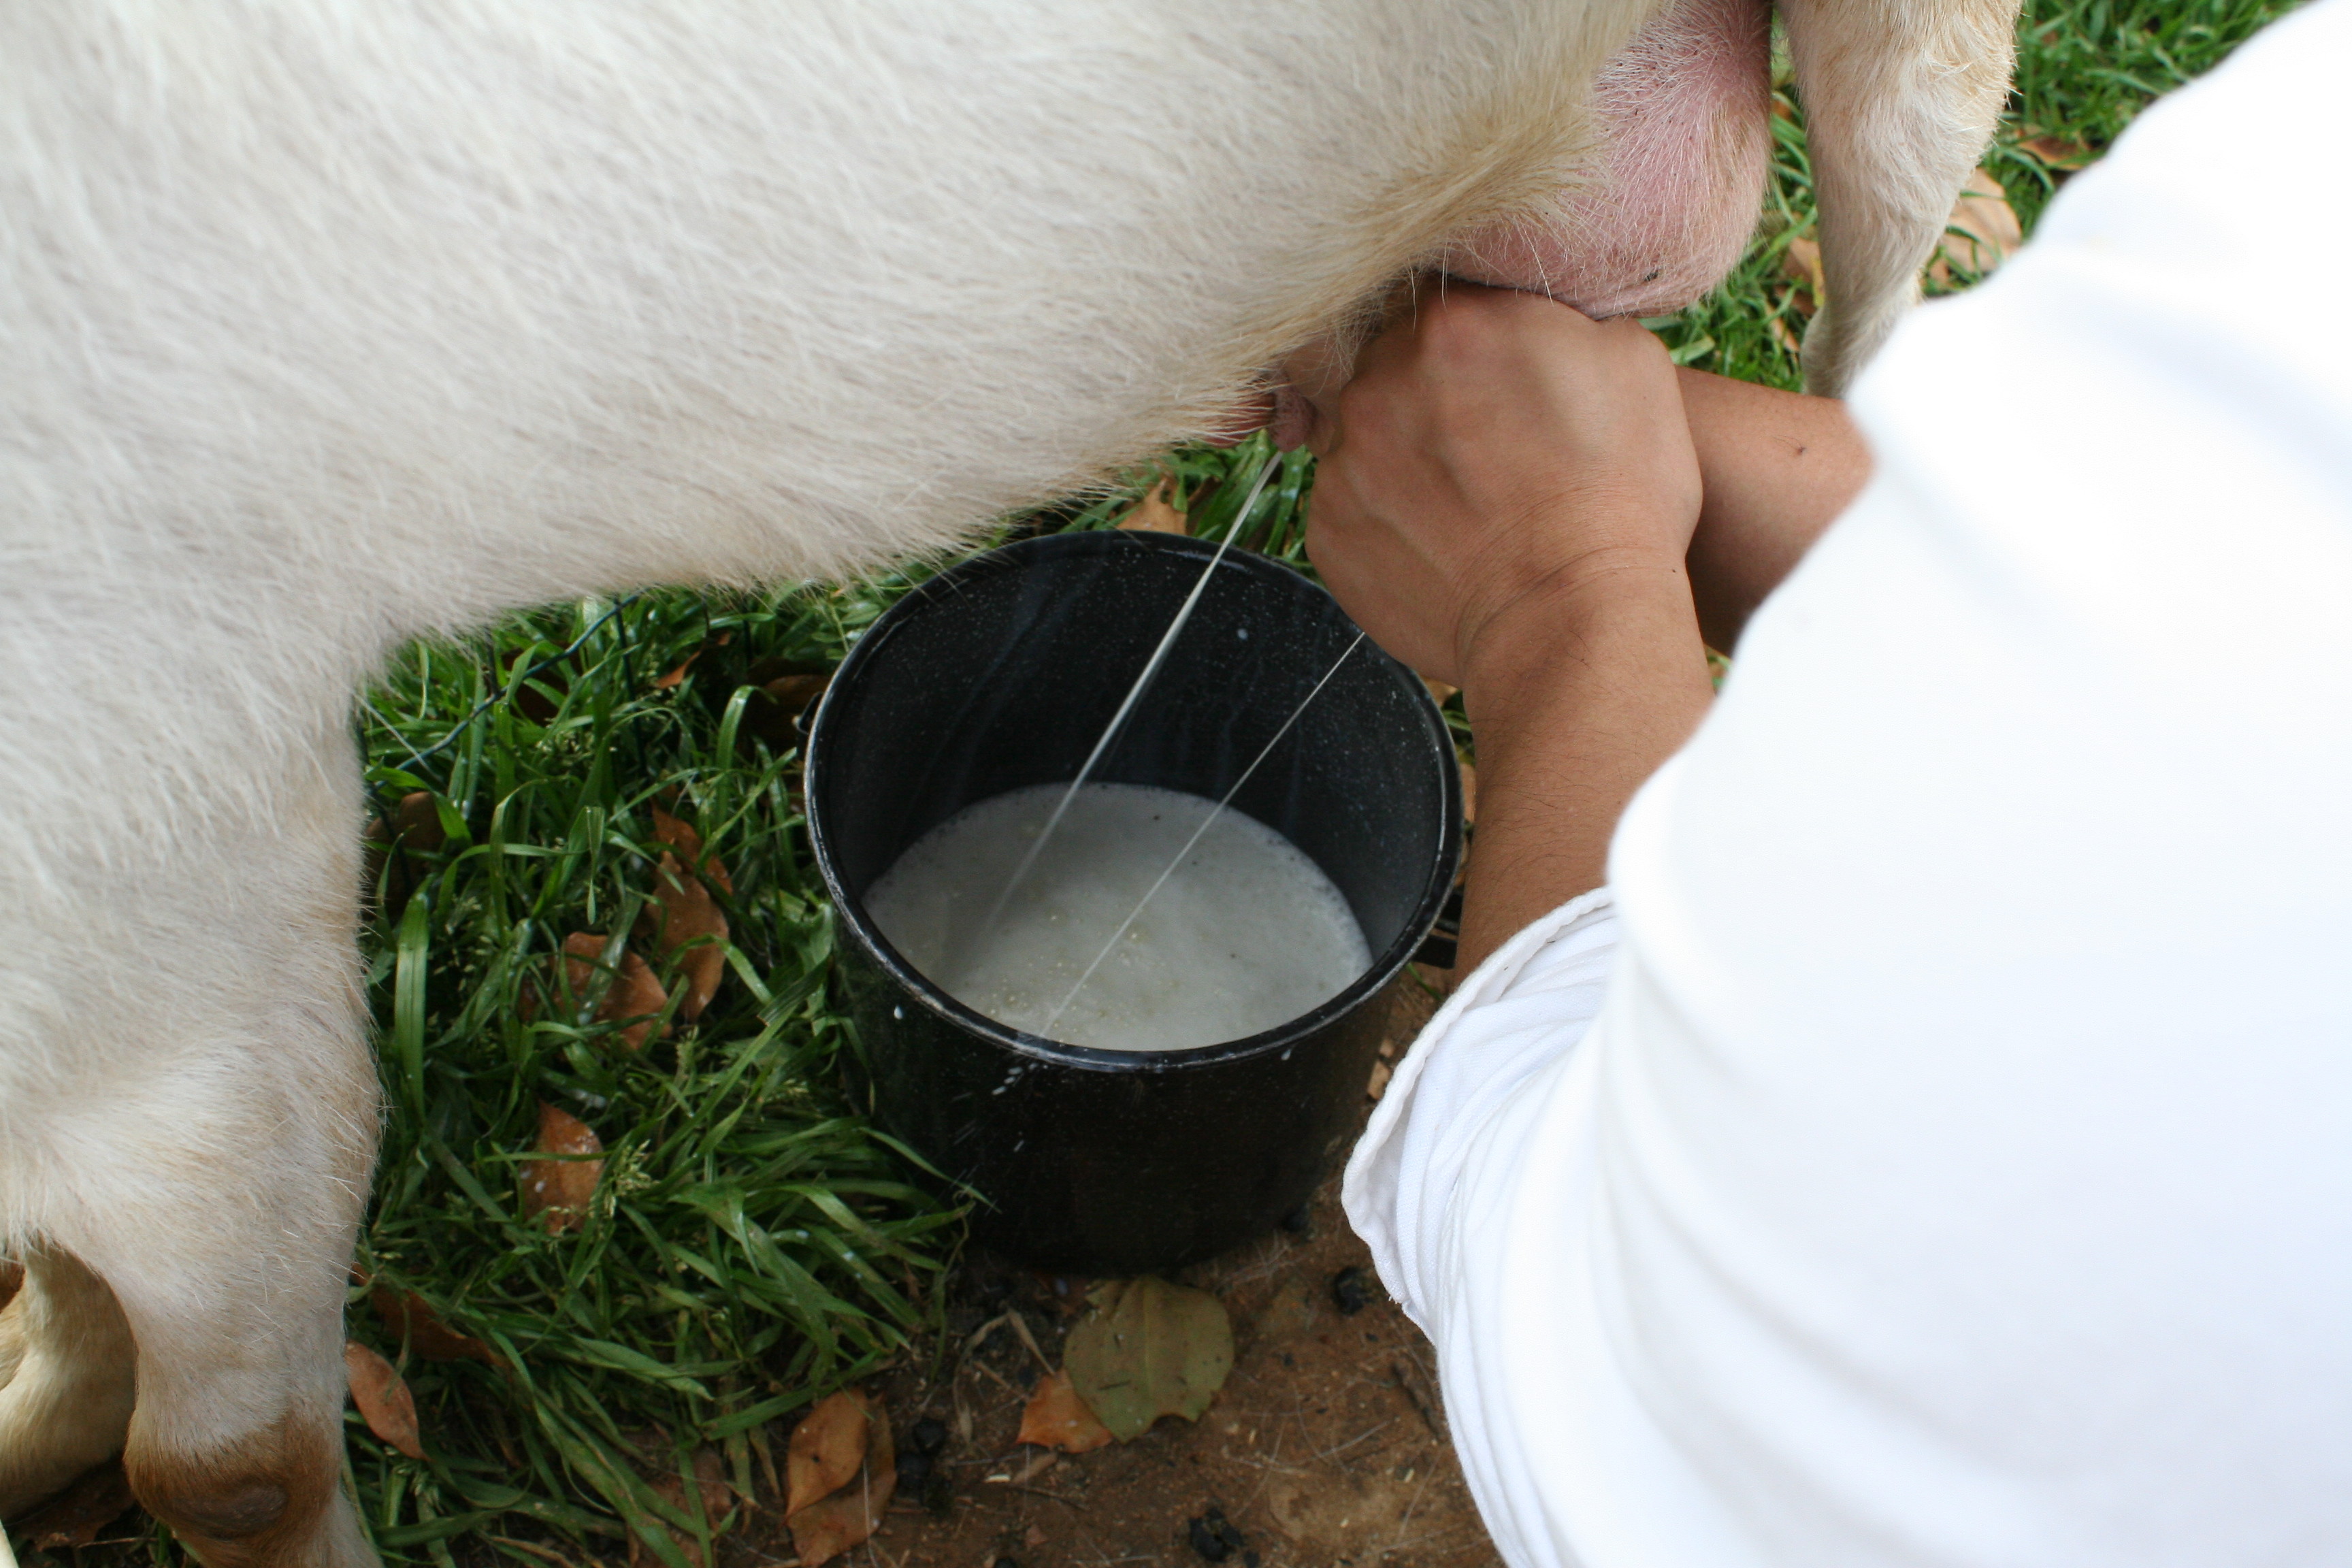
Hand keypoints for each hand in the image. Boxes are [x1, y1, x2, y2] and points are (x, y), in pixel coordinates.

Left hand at [1291, 281, 1702, 687]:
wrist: (1575, 616)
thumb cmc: (1619, 495)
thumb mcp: (1629, 362)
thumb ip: (1558, 318)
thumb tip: (1532, 320)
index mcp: (1454, 324)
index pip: (1441, 309)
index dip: (1472, 347)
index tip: (1496, 383)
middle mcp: (1380, 383)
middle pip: (1390, 370)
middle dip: (1429, 400)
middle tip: (1484, 450)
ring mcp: (1345, 460)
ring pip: (1364, 441)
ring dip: (1403, 461)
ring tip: (1466, 506)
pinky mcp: (1328, 531)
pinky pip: (1350, 508)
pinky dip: (1386, 522)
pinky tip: (1441, 544)